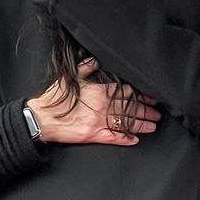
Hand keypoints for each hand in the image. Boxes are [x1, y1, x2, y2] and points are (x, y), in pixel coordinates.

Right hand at [28, 60, 159, 146]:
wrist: (41, 118)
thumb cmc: (54, 97)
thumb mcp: (71, 76)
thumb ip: (87, 67)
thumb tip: (98, 59)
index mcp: (99, 90)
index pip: (126, 91)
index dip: (141, 94)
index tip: (152, 97)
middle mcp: (102, 106)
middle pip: (130, 107)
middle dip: (146, 110)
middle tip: (158, 113)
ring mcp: (99, 122)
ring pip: (126, 122)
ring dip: (141, 124)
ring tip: (153, 125)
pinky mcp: (93, 135)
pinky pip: (113, 137)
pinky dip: (125, 139)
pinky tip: (135, 140)